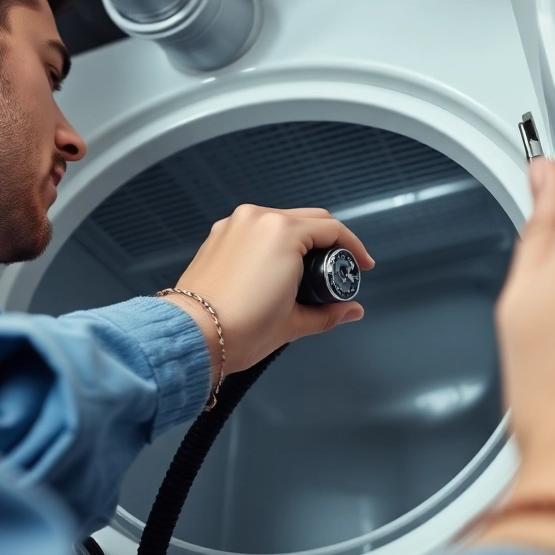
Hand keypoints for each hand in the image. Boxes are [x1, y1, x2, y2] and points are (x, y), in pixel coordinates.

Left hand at [164, 205, 374, 377]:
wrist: (193, 336)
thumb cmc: (239, 329)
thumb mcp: (294, 322)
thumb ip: (329, 312)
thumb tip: (350, 311)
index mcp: (283, 232)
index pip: (332, 230)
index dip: (354, 248)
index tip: (361, 264)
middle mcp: (258, 219)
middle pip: (309, 220)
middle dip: (329, 243)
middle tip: (337, 271)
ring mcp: (234, 224)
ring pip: (281, 221)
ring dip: (299, 240)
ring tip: (305, 272)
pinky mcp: (218, 235)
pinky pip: (256, 230)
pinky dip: (271, 242)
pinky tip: (275, 268)